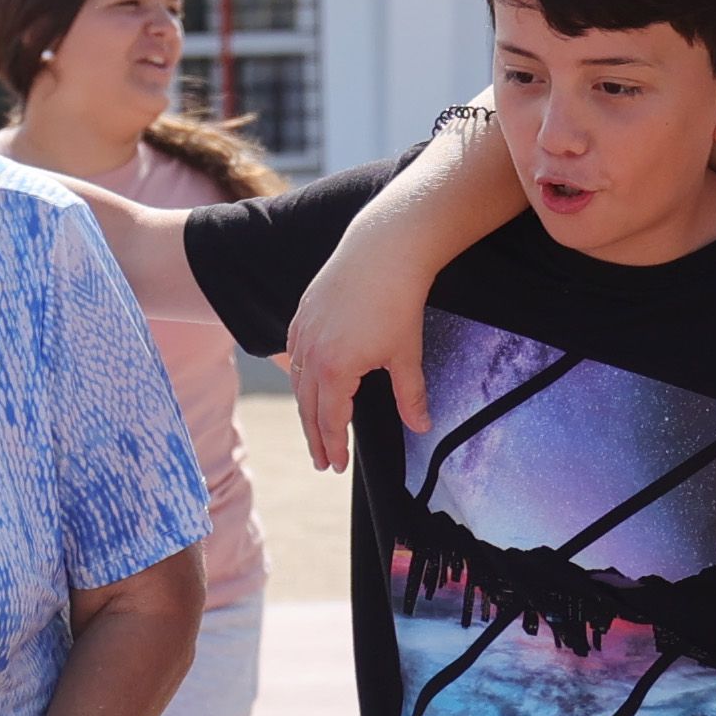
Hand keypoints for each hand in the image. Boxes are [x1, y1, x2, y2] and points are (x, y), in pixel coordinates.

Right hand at [283, 243, 427, 473]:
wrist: (384, 249)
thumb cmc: (398, 302)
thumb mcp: (406, 355)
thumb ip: (410, 396)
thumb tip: (421, 425)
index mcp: (334, 370)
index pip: (329, 420)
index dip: (334, 446)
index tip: (338, 465)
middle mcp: (311, 353)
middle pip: (307, 406)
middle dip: (315, 437)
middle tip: (321, 460)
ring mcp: (303, 331)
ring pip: (298, 380)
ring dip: (305, 407)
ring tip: (314, 427)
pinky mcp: (304, 312)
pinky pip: (294, 353)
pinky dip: (299, 374)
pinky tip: (305, 381)